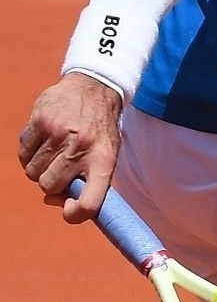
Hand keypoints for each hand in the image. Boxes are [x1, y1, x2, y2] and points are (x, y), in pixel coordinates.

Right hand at [18, 72, 121, 222]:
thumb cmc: (100, 131)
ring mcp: (59, 133)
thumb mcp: (107, 156)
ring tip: (55, 152)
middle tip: (61, 168)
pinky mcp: (41, 120)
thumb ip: (86, 183)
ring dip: (40, 168)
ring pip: (33, 173)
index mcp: (105, 161)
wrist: (95, 86)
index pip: (89, 203)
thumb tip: (52, 201)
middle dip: (52, 184)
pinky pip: (23, 154)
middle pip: (50, 187)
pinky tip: (44, 141)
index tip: (68, 208)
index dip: (74, 215)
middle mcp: (82, 147)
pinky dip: (29, 154)